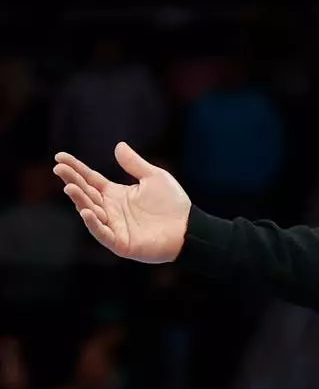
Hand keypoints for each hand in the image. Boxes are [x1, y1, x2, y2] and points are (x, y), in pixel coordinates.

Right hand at [52, 142, 190, 263]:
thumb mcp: (154, 178)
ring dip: (80, 201)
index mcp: (115, 194)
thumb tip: (118, 146)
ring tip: (70, 187)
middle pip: (86, 194)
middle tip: (59, 169)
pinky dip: (93, 223)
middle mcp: (110, 209)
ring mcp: (114, 226)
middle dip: (72, 181)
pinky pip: (103, 233)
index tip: (59, 157)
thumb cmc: (172, 204)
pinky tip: (86, 211)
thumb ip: (135, 164)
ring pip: (91, 212)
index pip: (90, 179)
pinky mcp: (120, 242)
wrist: (189, 227)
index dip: (75, 169)